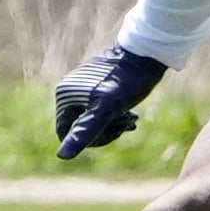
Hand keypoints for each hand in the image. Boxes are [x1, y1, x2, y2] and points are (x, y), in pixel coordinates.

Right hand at [54, 44, 168, 157]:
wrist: (147, 55)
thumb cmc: (127, 82)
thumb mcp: (105, 111)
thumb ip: (84, 131)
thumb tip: (62, 155)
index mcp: (64, 96)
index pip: (65, 133)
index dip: (87, 141)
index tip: (112, 135)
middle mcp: (70, 91)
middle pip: (80, 127)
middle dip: (104, 132)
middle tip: (127, 126)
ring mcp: (84, 89)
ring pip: (92, 120)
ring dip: (113, 126)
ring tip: (132, 120)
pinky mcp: (98, 88)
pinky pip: (101, 111)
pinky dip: (115, 117)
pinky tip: (132, 116)